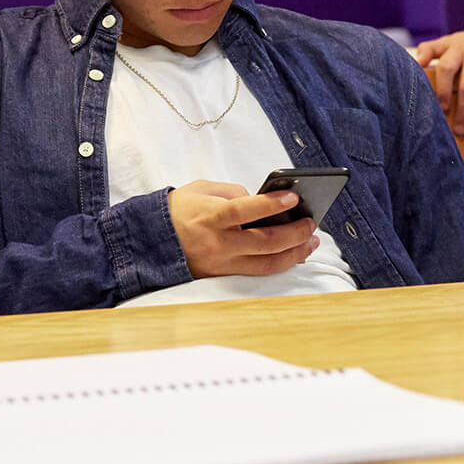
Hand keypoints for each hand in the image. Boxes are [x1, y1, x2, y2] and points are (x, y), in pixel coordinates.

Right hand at [167, 180, 318, 278]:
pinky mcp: (223, 275)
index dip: (272, 204)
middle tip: (312, 223)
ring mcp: (222, 263)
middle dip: (295, 233)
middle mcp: (218, 243)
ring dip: (295, 253)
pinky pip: (258, 272)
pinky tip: (294, 254)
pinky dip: (280, 263)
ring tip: (311, 242)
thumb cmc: (179, 210)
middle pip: (265, 243)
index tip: (294, 196)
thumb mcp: (202, 188)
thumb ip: (234, 193)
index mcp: (210, 216)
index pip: (246, 210)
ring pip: (267, 264)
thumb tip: (262, 203)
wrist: (152, 239)